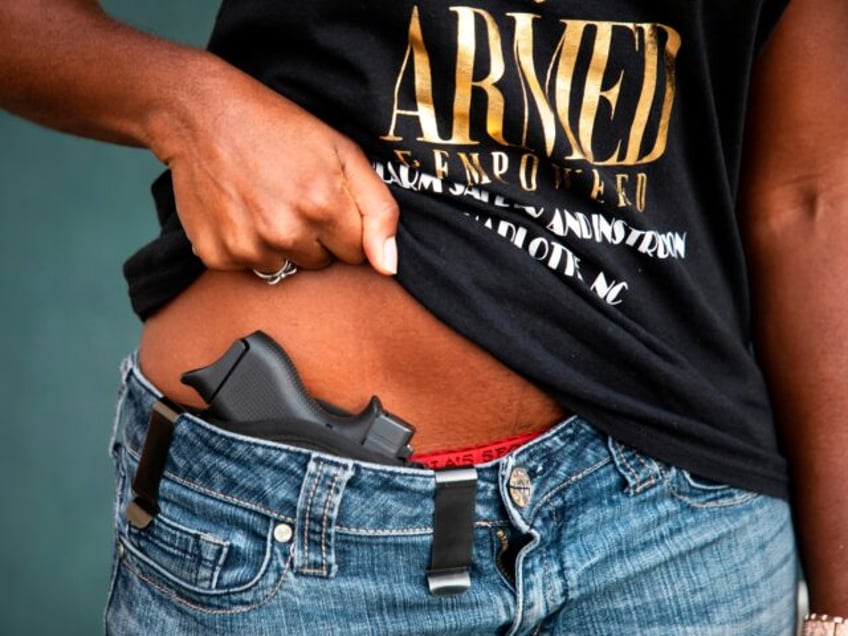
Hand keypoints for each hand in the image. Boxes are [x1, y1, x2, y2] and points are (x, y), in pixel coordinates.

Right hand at [150, 57, 397, 275]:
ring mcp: (248, 246)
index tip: (326, 201)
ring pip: (284, 268)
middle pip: (320, 264)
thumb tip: (387, 268)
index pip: (356, 254)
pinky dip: (246, 246)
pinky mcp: (217, 254)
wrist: (202, 113)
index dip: (343, 228)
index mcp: (323, 206)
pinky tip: (239, 211)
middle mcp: (286, 232)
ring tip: (264, 201)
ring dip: (280, 244)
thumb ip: (379, 210)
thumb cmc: (280, 128)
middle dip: (314, 238)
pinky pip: (248, 268)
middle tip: (292, 196)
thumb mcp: (344, 153)